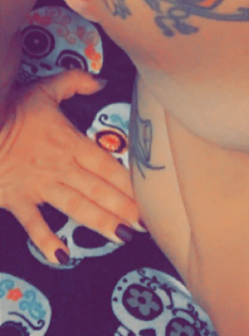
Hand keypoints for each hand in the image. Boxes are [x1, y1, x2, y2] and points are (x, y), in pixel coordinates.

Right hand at [0, 70, 145, 263]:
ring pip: (76, 207)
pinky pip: (34, 225)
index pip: (106, 165)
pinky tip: (62, 256)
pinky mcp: (18, 200)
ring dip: (100, 223)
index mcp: (70, 142)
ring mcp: (40, 187)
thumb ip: (76, 81)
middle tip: (146, 224)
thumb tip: (102, 80)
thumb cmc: (11, 107)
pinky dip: (46, 241)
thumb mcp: (46, 87)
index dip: (128, 181)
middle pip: (98, 190)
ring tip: (122, 237)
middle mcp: (60, 167)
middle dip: (123, 207)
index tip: (148, 195)